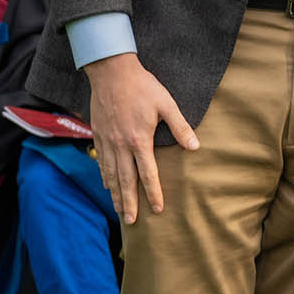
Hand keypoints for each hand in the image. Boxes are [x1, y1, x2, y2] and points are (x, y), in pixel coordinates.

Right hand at [84, 53, 198, 222]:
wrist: (112, 72)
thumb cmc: (143, 86)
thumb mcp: (166, 104)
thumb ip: (180, 126)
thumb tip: (195, 147)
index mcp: (139, 140)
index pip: (148, 174)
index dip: (153, 193)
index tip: (157, 209)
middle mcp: (121, 145)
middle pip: (126, 180)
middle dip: (130, 202)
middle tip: (132, 221)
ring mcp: (107, 141)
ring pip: (111, 174)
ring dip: (116, 194)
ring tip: (119, 210)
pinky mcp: (98, 134)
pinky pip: (102, 161)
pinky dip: (105, 176)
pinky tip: (107, 185)